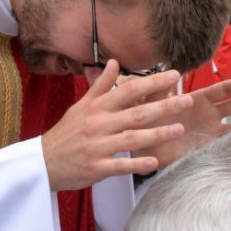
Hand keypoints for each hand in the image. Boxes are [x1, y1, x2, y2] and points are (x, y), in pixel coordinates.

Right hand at [42, 62, 194, 190]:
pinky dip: (137, 164)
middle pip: (136, 113)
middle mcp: (99, 124)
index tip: (174, 75)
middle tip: (187, 101)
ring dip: (157, 134)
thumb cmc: (66, 134)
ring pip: (131, 138)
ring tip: (179, 130)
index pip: (129, 90)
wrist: (43, 163)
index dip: (152, 82)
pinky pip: (120, 165)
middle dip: (163, 107)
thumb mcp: (81, 106)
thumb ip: (101, 86)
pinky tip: (155, 161)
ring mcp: (98, 147)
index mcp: (97, 108)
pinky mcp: (96, 167)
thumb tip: (114, 63)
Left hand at [129, 77, 230, 169]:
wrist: (139, 146)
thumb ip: (157, 88)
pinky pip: (227, 147)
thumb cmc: (144, 119)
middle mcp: (208, 115)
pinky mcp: (206, 150)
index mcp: (198, 100)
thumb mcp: (149, 101)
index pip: (223, 90)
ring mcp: (209, 133)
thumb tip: (169, 72)